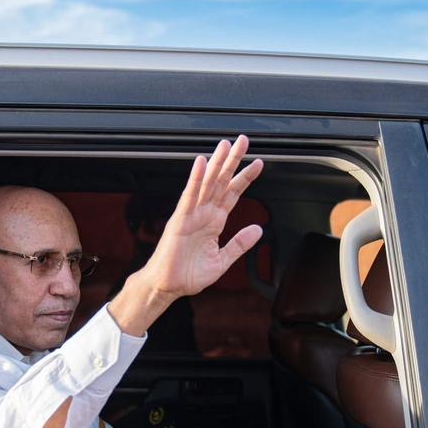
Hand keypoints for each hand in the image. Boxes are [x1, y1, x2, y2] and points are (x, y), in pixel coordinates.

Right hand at [108, 135, 262, 336]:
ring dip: (217, 163)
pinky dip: (195, 179)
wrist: (168, 287)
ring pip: (207, 183)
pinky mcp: (179, 220)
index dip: (245, 178)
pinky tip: (202, 163)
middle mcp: (204, 214)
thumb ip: (239, 244)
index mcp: (214, 222)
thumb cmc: (189, 275)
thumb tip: (259, 229)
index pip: (232, 194)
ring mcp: (191, 215)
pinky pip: (189, 196)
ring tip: (226, 145)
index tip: (258, 163)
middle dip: (233, 161)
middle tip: (243, 140)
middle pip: (221, 182)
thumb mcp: (222, 260)